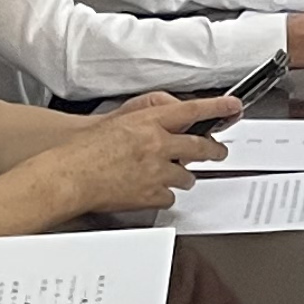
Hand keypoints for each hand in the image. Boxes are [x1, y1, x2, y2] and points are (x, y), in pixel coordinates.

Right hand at [55, 99, 227, 216]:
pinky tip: (149, 190)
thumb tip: (172, 110)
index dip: (217, 108)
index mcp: (149, 122)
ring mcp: (156, 171)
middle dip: (214, 150)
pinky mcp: (152, 195)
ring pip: (187, 175)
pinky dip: (162, 194)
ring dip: (181, 175)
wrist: (70, 176)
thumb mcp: (119, 117)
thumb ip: (149, 112)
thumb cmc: (85, 148)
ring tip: (167, 174)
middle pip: (200, 147)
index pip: (192, 111)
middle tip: (219, 151)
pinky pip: (170, 196)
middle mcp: (157, 144)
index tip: (233, 107)